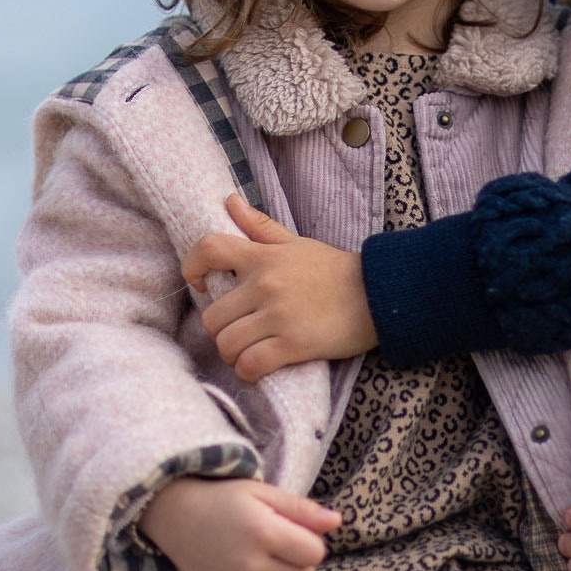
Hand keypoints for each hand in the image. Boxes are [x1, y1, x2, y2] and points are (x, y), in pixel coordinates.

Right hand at [136, 475, 340, 570]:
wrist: (177, 516)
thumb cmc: (224, 499)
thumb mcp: (264, 493)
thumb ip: (302, 509)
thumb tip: (337, 521)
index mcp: (264, 531)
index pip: (315, 552)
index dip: (312, 539)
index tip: (296, 529)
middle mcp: (251, 563)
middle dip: (300, 557)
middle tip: (280, 540)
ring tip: (270, 558)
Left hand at [179, 194, 378, 381]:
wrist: (378, 294)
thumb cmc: (334, 270)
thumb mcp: (296, 243)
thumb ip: (259, 227)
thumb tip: (228, 200)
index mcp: (264, 257)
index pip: (209, 249)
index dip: (192, 267)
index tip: (201, 284)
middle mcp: (266, 285)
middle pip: (212, 316)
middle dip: (220, 329)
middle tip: (237, 331)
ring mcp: (278, 316)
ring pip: (227, 344)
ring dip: (233, 353)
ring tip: (248, 351)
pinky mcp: (293, 345)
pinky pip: (250, 365)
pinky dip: (248, 371)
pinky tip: (257, 367)